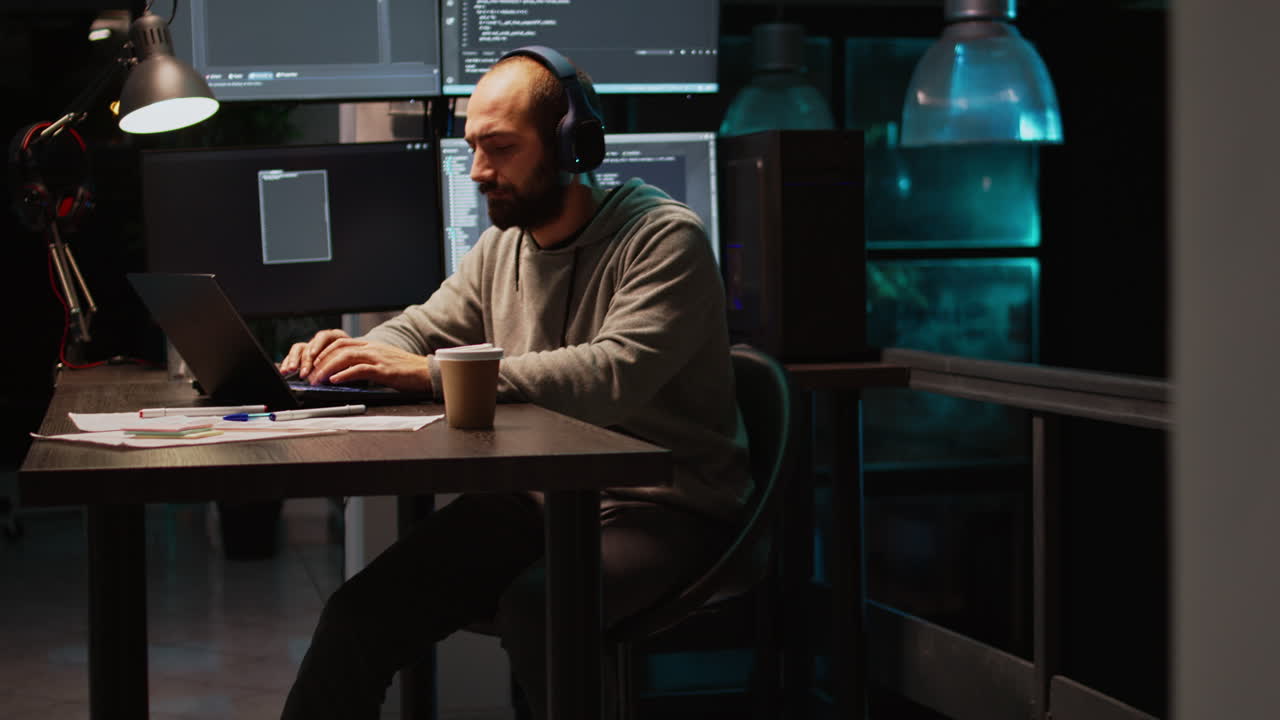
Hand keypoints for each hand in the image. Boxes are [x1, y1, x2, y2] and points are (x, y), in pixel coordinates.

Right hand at [280, 329, 350, 380]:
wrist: (358, 362)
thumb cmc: (357, 361)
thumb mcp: (355, 362)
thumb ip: (346, 365)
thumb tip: (336, 373)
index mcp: (336, 337)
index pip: (324, 336)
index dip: (317, 345)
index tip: (313, 355)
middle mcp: (322, 341)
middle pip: (310, 345)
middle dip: (305, 360)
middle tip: (304, 372)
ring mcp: (312, 348)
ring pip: (299, 349)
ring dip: (293, 360)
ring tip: (289, 370)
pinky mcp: (305, 356)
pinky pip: (293, 357)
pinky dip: (288, 363)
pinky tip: (284, 371)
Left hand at [309, 338, 432, 392]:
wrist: (427, 372)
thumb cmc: (406, 370)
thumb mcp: (383, 361)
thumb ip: (366, 363)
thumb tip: (346, 373)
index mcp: (371, 346)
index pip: (340, 343)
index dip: (323, 352)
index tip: (312, 364)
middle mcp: (372, 348)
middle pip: (338, 348)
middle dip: (320, 360)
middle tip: (309, 373)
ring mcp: (377, 358)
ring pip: (345, 357)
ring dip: (327, 368)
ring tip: (316, 379)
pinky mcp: (384, 370)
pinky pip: (359, 370)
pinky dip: (344, 375)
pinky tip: (334, 381)